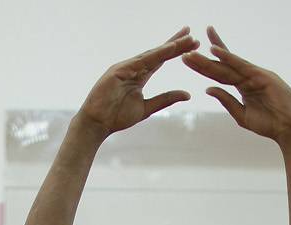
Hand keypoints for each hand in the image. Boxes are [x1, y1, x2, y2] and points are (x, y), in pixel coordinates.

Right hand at [76, 29, 197, 137]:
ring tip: (186, 39)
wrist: (97, 124)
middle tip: (192, 34)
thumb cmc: (117, 116)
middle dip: (175, 43)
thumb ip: (165, 99)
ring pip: (152, 54)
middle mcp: (134, 68)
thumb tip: (187, 94)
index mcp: (140, 76)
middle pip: (158, 53)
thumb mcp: (147, 108)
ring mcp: (126, 67)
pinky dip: (156, 54)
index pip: (161, 60)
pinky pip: (141, 61)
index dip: (176, 51)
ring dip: (169, 46)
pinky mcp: (119, 70)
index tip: (192, 44)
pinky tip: (169, 49)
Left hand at [184, 28, 290, 143]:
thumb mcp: (241, 115)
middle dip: (202, 60)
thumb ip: (226, 101)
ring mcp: (254, 75)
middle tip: (184, 52)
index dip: (204, 64)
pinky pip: (242, 66)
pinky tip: (216, 51)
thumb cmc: (269, 124)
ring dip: (210, 58)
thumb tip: (208, 89)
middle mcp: (247, 77)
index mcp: (242, 86)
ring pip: (228, 65)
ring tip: (193, 52)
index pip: (220, 72)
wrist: (289, 130)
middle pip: (220, 66)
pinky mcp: (262, 76)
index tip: (188, 57)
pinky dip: (229, 58)